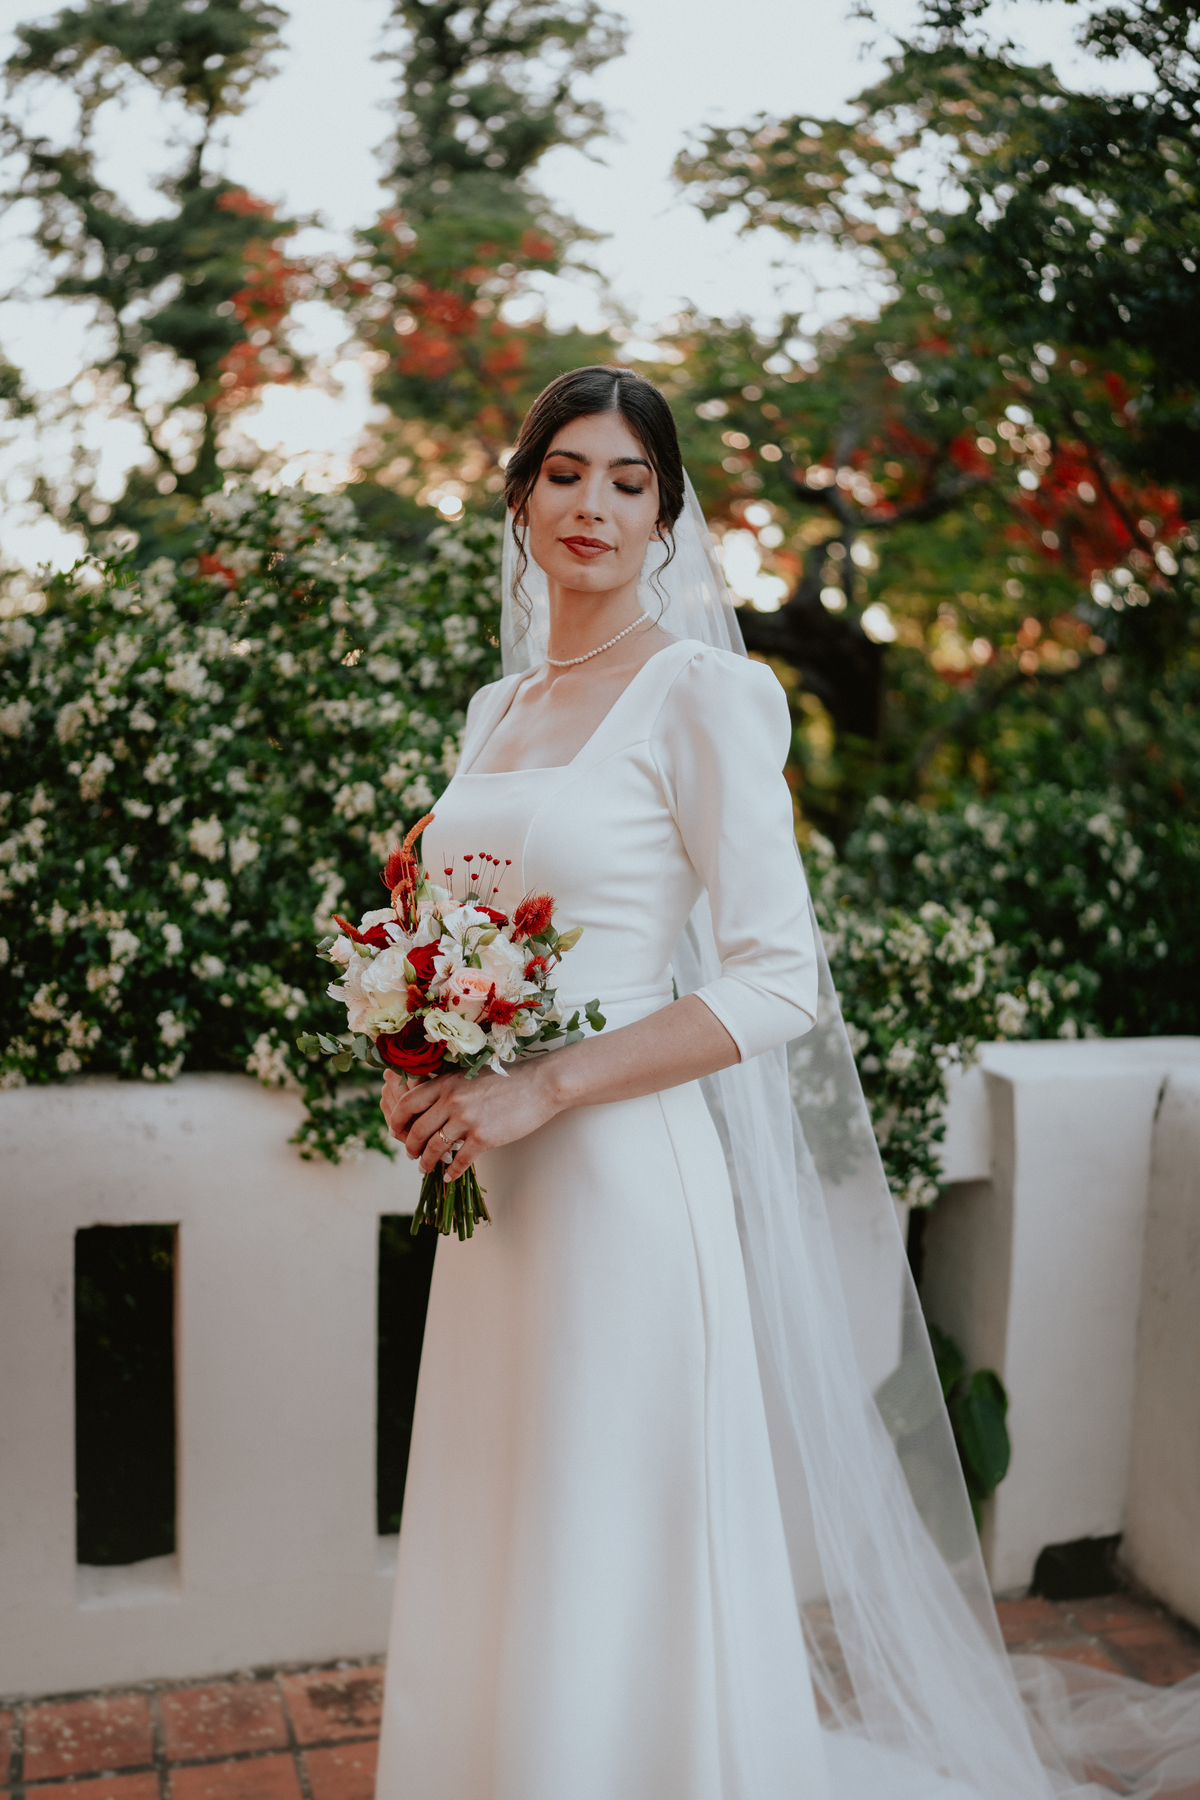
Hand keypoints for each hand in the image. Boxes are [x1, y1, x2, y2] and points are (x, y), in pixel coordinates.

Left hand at [380, 1059, 559, 1182]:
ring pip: (435, 1148)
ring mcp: (467, 1120)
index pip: (407, 1103)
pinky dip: (451, 1173)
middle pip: (417, 1130)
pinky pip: (459, 1161)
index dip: (397, 1121)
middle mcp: (452, 1100)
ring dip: (426, 1162)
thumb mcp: (470, 1075)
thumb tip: (425, 1106)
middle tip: (411, 1153)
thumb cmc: (506, 1079)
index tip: (397, 1132)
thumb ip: (447, 1088)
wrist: (540, 1085)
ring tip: (425, 1168)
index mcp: (446, 1083)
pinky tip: (449, 1177)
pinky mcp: (484, 1137)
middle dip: (410, 1146)